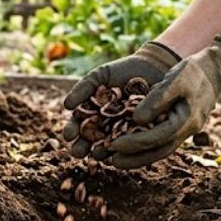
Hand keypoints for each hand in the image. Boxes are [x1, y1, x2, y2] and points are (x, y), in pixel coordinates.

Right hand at [62, 42, 179, 157]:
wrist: (153, 67)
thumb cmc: (122, 71)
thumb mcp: (100, 76)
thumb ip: (83, 88)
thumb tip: (66, 105)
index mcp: (92, 114)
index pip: (78, 126)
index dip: (72, 131)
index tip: (68, 135)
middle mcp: (106, 127)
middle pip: (90, 141)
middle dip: (82, 148)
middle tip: (78, 152)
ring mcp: (124, 133)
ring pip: (109, 146)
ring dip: (102, 152)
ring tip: (98, 153)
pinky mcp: (142, 136)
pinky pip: (133, 145)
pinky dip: (126, 149)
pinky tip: (120, 150)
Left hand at [105, 37, 220, 168]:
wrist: (213, 70)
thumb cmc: (193, 72)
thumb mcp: (176, 79)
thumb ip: (158, 99)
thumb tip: (137, 120)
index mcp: (186, 121)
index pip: (156, 138)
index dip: (134, 143)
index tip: (113, 145)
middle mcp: (186, 131)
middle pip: (158, 151)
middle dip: (134, 158)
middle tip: (111, 161)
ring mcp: (184, 131)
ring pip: (160, 150)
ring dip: (139, 157)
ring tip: (117, 160)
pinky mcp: (179, 126)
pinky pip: (162, 141)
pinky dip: (146, 147)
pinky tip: (131, 147)